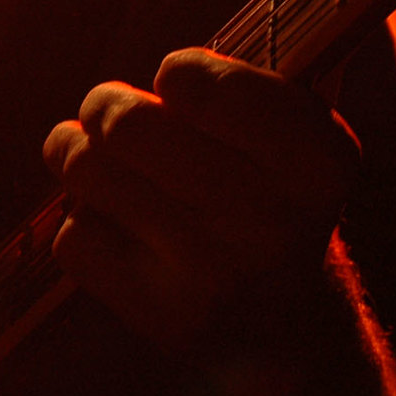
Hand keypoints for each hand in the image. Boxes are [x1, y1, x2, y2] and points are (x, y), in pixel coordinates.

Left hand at [42, 48, 359, 356]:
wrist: (292, 328)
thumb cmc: (275, 196)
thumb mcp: (297, 134)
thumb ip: (244, 82)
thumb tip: (166, 67)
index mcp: (320, 161)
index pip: (206, 86)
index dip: (178, 73)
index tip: (176, 83)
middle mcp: (274, 222)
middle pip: (127, 124)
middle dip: (105, 105)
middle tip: (108, 111)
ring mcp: (217, 277)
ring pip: (89, 173)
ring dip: (77, 155)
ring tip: (90, 155)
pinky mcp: (165, 320)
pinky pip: (75, 239)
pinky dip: (83, 223)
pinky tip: (112, 224)